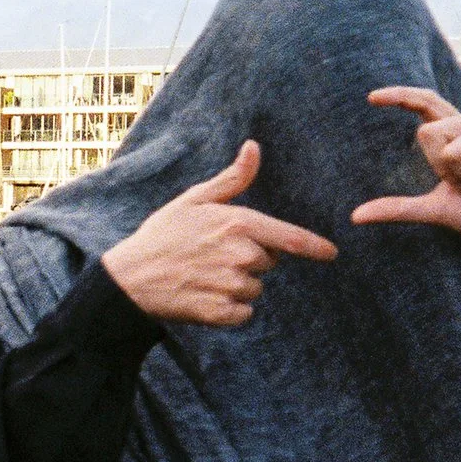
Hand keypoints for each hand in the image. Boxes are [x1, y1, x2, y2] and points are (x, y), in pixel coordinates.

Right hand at [101, 141, 338, 326]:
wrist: (129, 279)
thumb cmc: (162, 235)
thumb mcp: (194, 200)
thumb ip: (232, 179)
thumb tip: (254, 147)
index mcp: (239, 224)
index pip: (289, 238)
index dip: (314, 246)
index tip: (331, 253)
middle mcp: (241, 255)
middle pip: (268, 263)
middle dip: (249, 260)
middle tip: (212, 256)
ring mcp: (231, 285)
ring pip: (254, 289)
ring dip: (236, 286)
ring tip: (202, 276)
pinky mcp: (221, 313)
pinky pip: (242, 313)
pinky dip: (227, 310)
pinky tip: (202, 296)